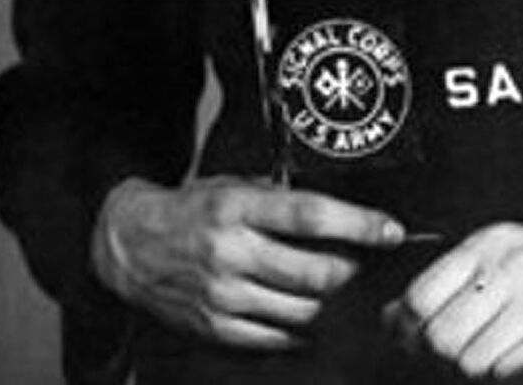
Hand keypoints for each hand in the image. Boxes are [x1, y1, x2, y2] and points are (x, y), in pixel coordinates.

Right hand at [92, 176, 404, 351]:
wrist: (130, 244)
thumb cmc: (193, 208)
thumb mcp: (234, 184)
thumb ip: (280, 199)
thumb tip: (340, 215)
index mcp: (238, 207)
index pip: (310, 215)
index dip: (359, 224)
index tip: (392, 230)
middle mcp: (231, 252)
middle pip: (315, 272)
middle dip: (357, 272)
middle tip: (378, 267)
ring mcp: (223, 295)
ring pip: (303, 310)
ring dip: (338, 304)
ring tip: (355, 292)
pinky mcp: (217, 328)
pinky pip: (278, 337)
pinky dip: (307, 330)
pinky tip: (320, 317)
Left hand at [387, 224, 522, 377]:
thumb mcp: (511, 256)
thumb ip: (452, 283)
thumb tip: (393, 319)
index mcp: (492, 242)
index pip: (419, 298)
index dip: (411, 334)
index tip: (420, 346)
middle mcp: (513, 265)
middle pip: (441, 339)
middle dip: (446, 360)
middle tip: (469, 358)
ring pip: (473, 364)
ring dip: (484, 373)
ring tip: (509, 356)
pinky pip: (513, 374)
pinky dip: (516, 377)